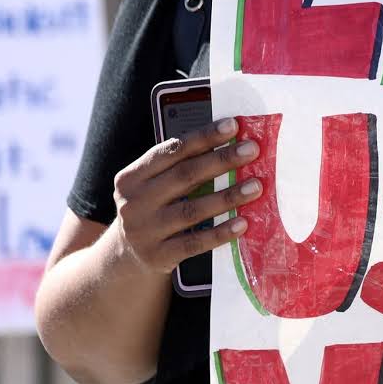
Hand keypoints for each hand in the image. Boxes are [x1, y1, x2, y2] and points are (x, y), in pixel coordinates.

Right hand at [108, 118, 260, 276]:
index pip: (172, 151)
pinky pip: (196, 242)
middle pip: (184, 176)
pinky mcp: (158, 255)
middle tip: (252, 150)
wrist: (126, 257)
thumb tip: (229, 144)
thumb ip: (179, 167)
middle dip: (222, 161)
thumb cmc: (151, 211)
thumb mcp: (152, 187)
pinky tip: (242, 223)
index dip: (204, 137)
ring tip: (256, 186)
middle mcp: (134, 202)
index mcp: (132, 177)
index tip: (233, 126)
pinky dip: (220, 232)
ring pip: (192, 210)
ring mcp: (144, 231)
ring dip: (228, 196)